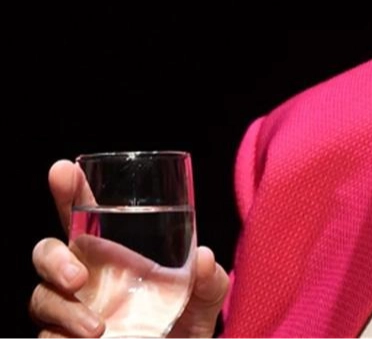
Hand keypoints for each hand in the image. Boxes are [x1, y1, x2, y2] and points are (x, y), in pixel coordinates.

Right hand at [29, 160, 228, 338]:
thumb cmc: (186, 320)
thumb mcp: (206, 296)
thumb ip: (210, 277)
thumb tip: (205, 259)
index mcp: (112, 252)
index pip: (82, 214)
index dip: (69, 191)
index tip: (62, 169)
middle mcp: (86, 278)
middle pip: (46, 254)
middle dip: (52, 259)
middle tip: (78, 276)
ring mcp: (73, 311)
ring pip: (41, 300)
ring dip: (63, 311)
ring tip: (96, 328)